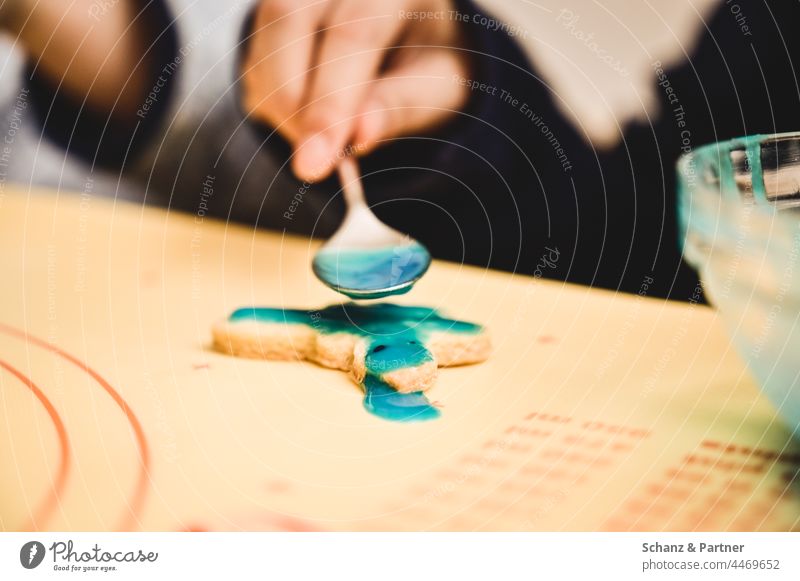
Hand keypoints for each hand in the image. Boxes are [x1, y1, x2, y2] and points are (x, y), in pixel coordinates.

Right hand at [241, 0, 470, 181]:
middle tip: (311, 162)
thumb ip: (400, 107)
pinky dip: (274, 103)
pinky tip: (309, 120)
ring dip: (280, 105)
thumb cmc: (432, 63)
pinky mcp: (273, 13)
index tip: (314, 164)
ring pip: (264, 40)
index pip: (353, 35)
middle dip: (291, 102)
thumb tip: (359, 136)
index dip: (330, 103)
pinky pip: (255, 61)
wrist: (414, 35)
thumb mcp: (438, 89)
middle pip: (290, 20)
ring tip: (322, 142)